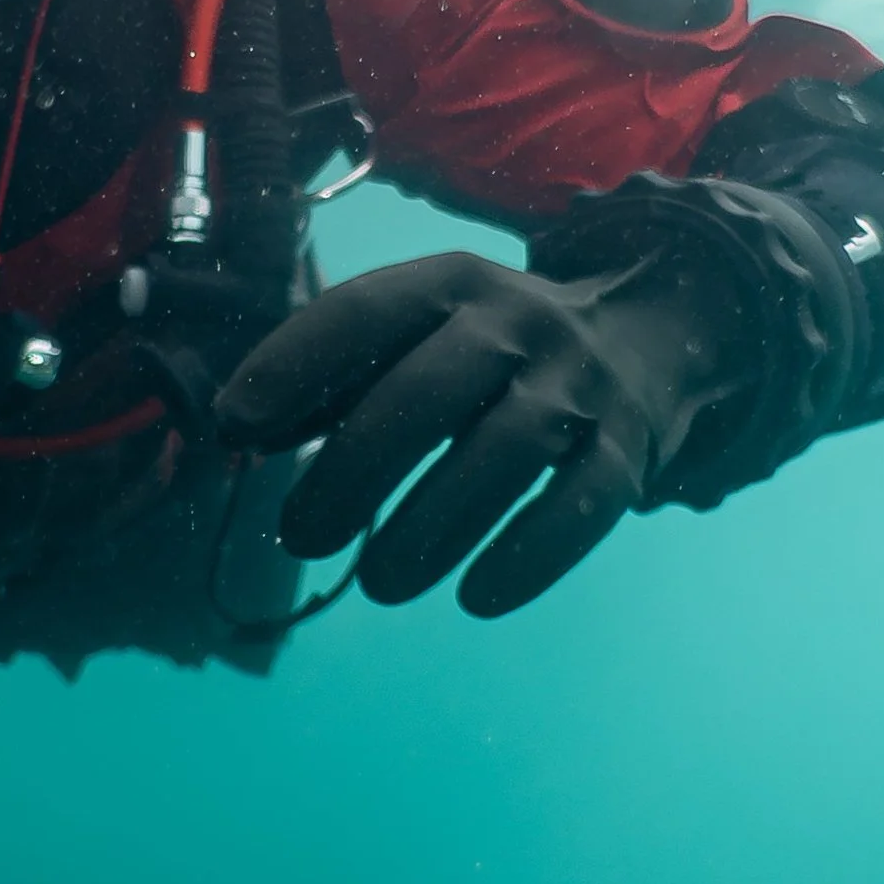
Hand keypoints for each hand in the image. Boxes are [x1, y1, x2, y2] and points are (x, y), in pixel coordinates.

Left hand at [214, 250, 736, 617]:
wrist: (649, 334)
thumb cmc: (490, 349)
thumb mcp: (417, 336)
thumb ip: (332, 378)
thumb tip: (236, 432)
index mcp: (448, 283)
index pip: (361, 310)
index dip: (292, 363)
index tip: (234, 424)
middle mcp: (515, 322)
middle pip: (425, 393)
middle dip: (352, 469)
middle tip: (301, 537)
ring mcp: (576, 384)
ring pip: (501, 454)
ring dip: (432, 526)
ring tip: (377, 584)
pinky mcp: (625, 447)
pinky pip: (581, 505)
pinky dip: (529, 556)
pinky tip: (476, 600)